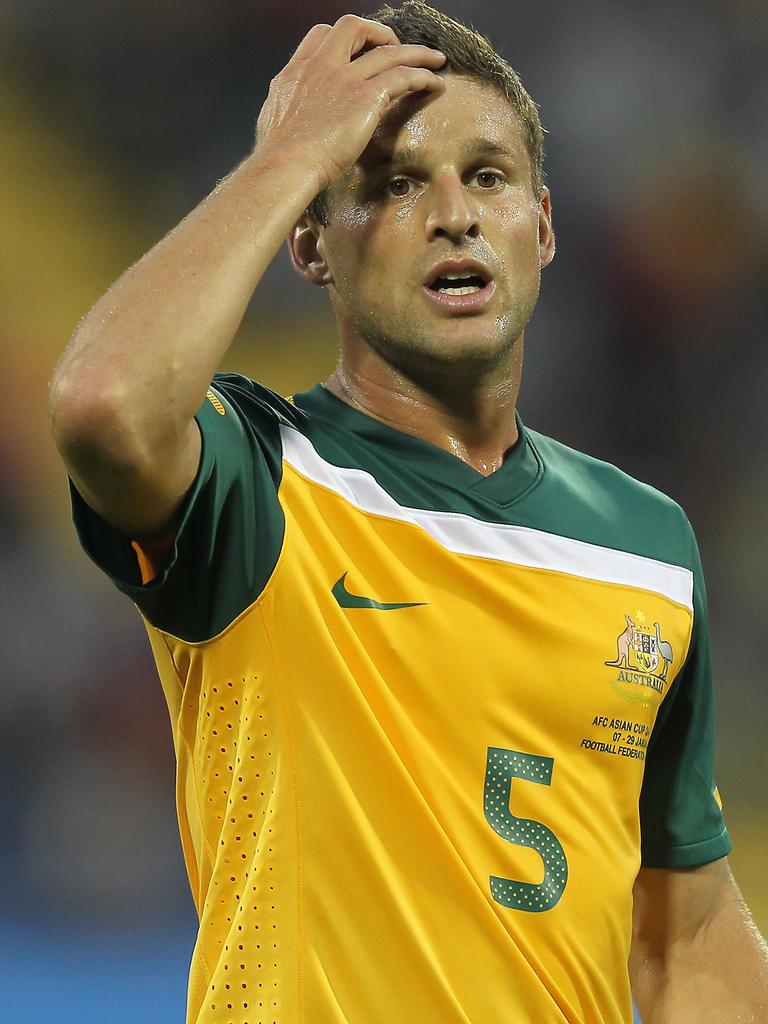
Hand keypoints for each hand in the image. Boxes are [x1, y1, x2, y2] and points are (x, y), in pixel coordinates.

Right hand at [255, 14, 446, 192]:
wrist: (285, 166)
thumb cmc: (277, 159)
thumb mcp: (273, 123)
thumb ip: (287, 111)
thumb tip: (294, 119)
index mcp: (295, 74)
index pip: (319, 37)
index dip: (340, 40)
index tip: (354, 51)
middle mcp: (320, 67)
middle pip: (351, 27)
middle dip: (376, 32)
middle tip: (392, 47)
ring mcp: (344, 79)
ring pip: (387, 50)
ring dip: (414, 52)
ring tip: (433, 59)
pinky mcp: (365, 96)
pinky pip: (403, 76)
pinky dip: (423, 75)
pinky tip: (435, 83)